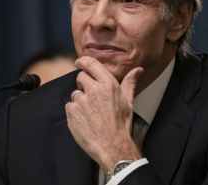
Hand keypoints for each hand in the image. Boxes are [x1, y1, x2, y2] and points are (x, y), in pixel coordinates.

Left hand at [65, 56, 143, 172]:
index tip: (80, 62)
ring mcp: (81, 101)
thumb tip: (137, 70)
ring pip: (75, 93)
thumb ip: (130, 83)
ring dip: (80, 100)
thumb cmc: (121, 125)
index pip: (90, 64)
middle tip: (92, 97)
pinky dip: (75, 111)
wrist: (112, 146)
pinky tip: (85, 119)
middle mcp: (93, 90)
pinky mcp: (72, 112)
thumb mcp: (129, 102)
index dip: (83, 61)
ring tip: (91, 113)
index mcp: (108, 84)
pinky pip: (70, 106)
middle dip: (84, 84)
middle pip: (80, 77)